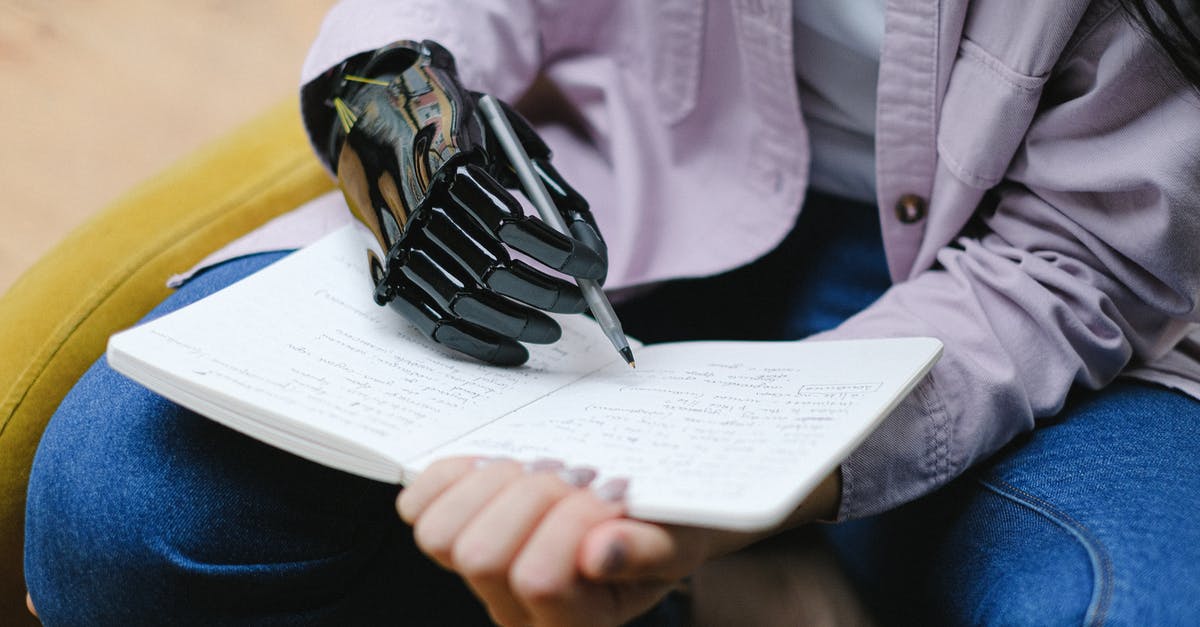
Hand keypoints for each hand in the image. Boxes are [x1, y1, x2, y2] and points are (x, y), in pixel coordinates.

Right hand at [318, 41, 606, 365]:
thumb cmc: (454, 126)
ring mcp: (395, 243)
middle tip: (580, 304)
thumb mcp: (504, 136)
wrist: (367, 116)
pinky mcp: (384, 271)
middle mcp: (415, 207)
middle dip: (547, 294)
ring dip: (516, 324)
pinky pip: (431, 322)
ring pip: (462, 302)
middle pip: (491, 269)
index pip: (511, 224)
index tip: (594, 269)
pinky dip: (477, 343)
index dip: (559, 253)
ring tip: (552, 331)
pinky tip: (514, 350)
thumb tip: (592, 248)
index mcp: (447, 165)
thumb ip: (550, 188)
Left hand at [397, 458, 840, 625]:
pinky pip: (419, 507)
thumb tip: (600, 552)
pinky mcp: (458, 531)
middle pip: (482, 555)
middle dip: (532, 498)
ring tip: (542, 471)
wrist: (656, 509)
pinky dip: (455, 475)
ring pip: (442, 534)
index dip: (571, 524)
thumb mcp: (679, 539)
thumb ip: (646, 550)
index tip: (612, 495)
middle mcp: (517, 608)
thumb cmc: (669, 526)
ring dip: (496, 484)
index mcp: (576, 620)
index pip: (538, 580)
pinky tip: (500, 466)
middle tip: (577, 477)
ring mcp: (480, 574)